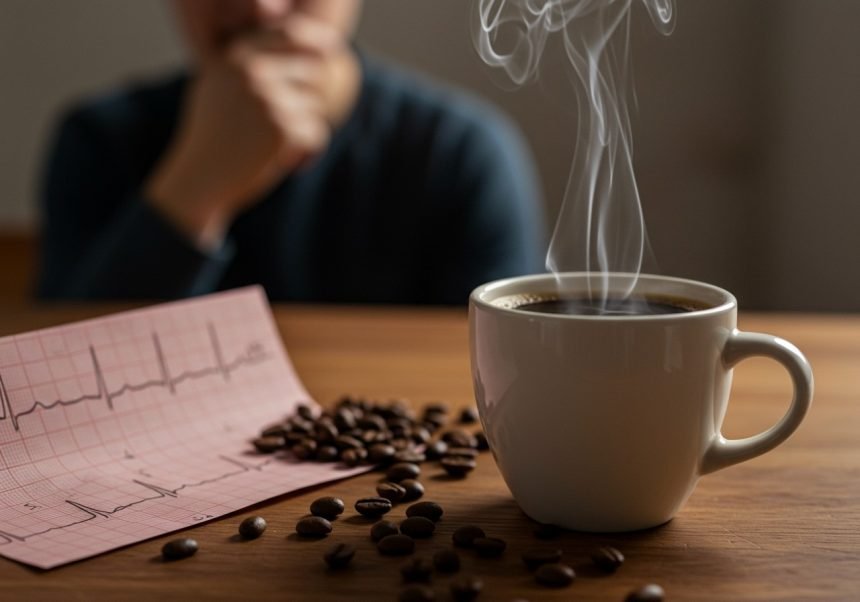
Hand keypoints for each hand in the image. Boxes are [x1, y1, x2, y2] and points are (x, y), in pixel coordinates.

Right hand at [146, 14, 357, 247]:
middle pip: (313, 71)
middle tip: (287, 126)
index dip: (316, 40)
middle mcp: (252, 71)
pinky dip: (309, 153)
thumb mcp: (218, 89)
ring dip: (305, 131)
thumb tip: (295, 51)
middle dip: (309, 100)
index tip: (331, 48)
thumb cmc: (212, 137)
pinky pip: (317, 134)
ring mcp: (268, 98)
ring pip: (316, 107)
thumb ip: (248, 67)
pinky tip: (288, 164)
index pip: (289, 33)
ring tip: (276, 148)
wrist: (200, 178)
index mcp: (236, 57)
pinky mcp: (283, 128)